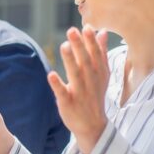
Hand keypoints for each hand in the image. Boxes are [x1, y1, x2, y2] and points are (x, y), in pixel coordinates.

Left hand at [49, 25, 109, 153]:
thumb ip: (101, 52)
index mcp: (99, 73)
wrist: (93, 126)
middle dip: (80, 46)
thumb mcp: (102, 74)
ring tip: (64, 46)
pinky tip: (51, 75)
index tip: (87, 27)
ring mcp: (80, 93)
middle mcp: (91, 81)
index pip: (96, 55)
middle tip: (72, 30)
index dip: (91, 42)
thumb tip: (103, 32)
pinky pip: (63, 94)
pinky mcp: (69, 104)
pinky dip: (58, 85)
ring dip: (70, 61)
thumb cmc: (95, 95)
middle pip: (85, 62)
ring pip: (75, 75)